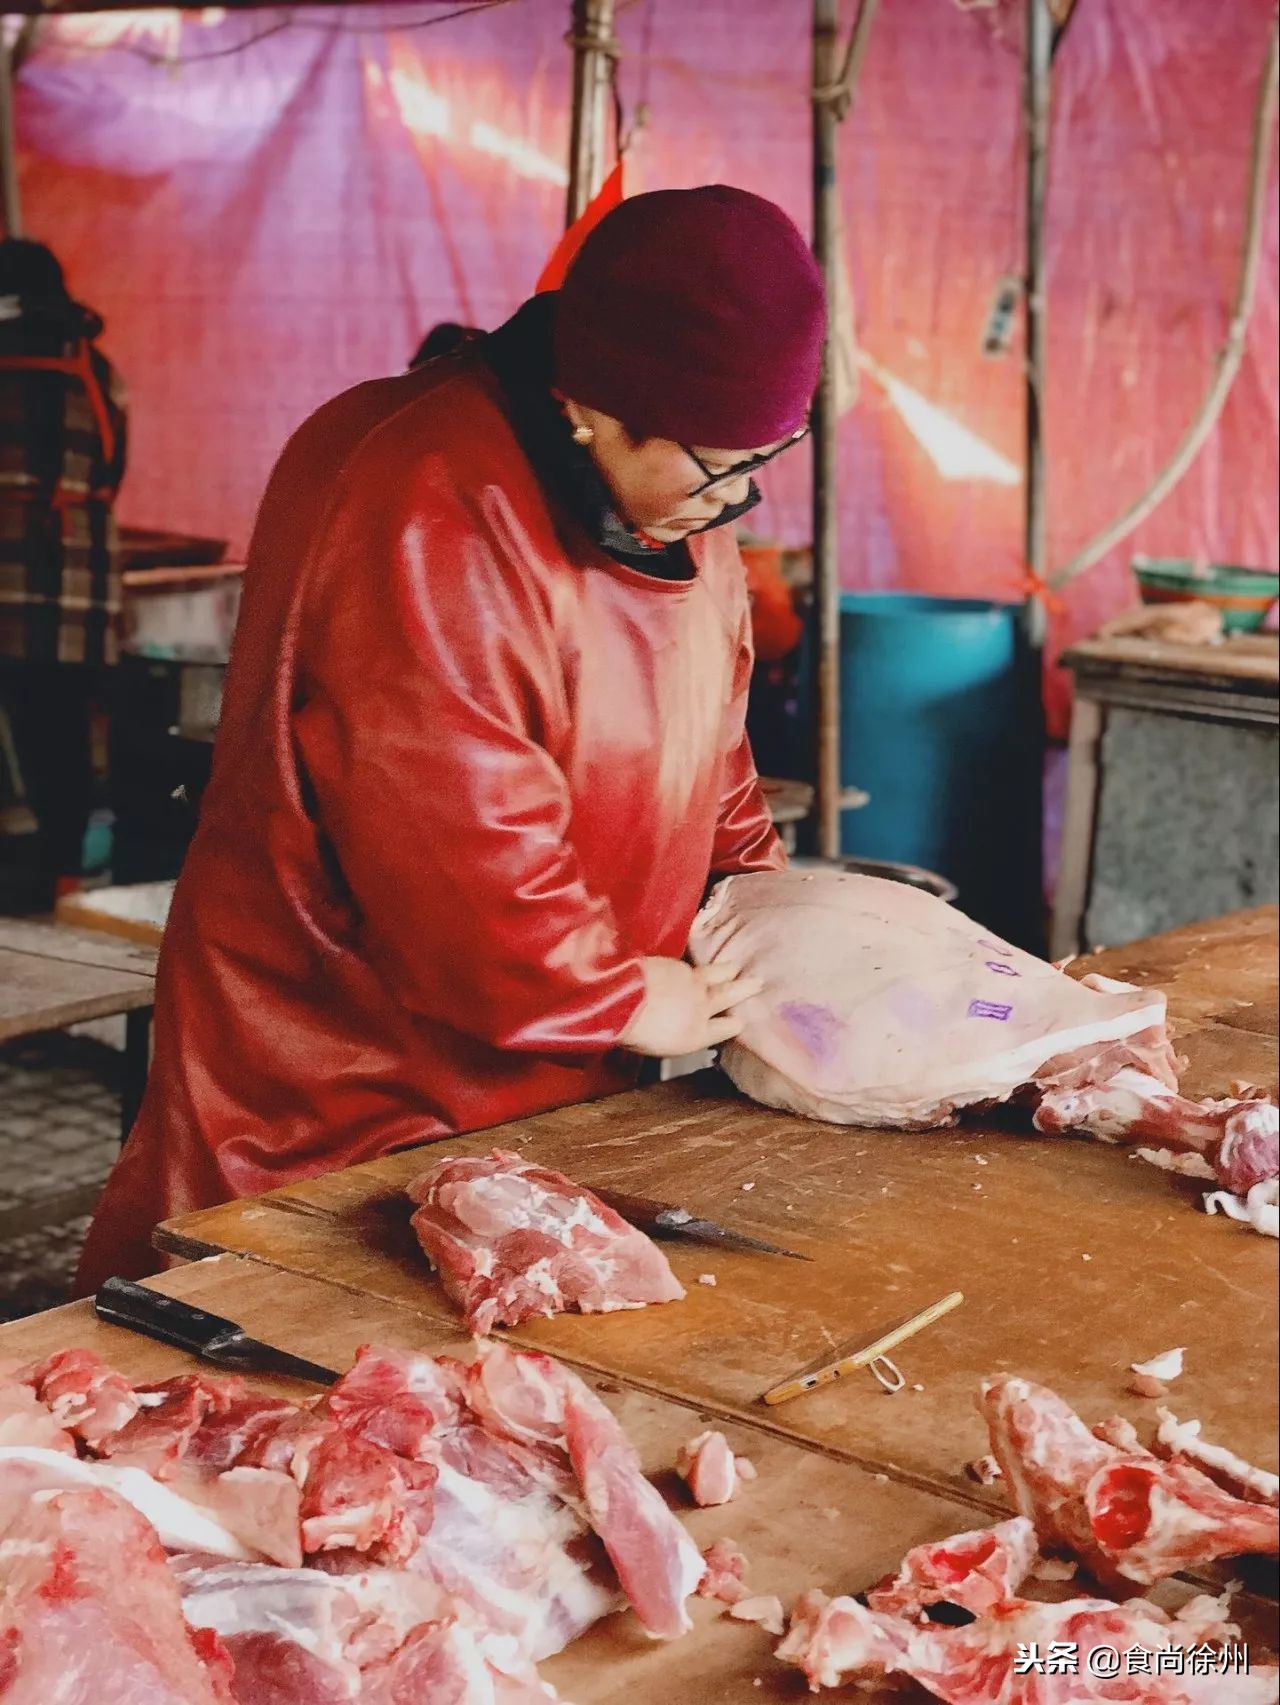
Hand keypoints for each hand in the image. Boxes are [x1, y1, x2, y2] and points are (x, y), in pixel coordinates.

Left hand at [619, 957, 762, 1058]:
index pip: (724, 1029)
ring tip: (736, 968)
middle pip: (729, 997)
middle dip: (744, 990)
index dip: (733, 1025)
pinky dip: (701, 965)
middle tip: (758, 983)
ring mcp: (693, 984)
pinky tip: (701, 963)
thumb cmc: (634, 1031)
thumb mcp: (660, 1046)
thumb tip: (677, 1028)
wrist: (622, 1001)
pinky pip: (696, 965)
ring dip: (729, 971)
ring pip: (717, 975)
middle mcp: (702, 1009)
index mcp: (697, 1035)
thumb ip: (677, 1035)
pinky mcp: (680, 966)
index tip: (741, 1021)